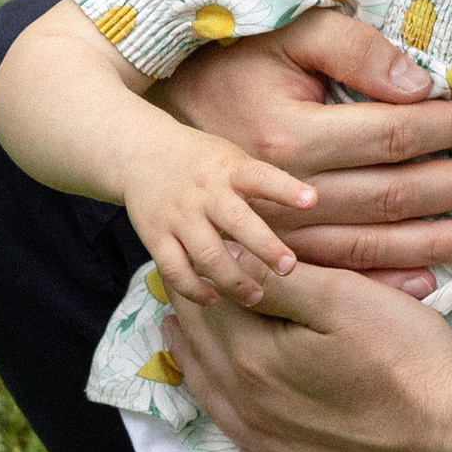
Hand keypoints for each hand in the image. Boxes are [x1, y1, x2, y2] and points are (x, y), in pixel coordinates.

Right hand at [122, 134, 317, 309]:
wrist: (139, 152)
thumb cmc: (200, 161)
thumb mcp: (231, 159)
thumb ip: (261, 183)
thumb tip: (310, 206)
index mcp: (228, 170)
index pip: (260, 177)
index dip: (286, 189)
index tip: (311, 200)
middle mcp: (204, 193)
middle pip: (237, 222)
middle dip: (265, 248)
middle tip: (288, 268)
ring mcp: (178, 216)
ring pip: (207, 255)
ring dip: (234, 281)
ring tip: (257, 296)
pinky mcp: (155, 236)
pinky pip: (175, 271)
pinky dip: (195, 290)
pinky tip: (214, 298)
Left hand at [159, 266, 451, 451]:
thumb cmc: (409, 363)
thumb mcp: (344, 301)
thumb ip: (274, 279)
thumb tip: (222, 254)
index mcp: (251, 360)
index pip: (205, 304)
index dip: (197, 270)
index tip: (190, 247)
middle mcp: (245, 410)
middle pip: (199, 349)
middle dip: (186, 311)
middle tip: (175, 281)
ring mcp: (265, 448)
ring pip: (208, 395)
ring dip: (190, 357)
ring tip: (177, 330)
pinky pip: (235, 434)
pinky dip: (219, 403)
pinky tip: (225, 393)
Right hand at [163, 10, 451, 294]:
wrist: (160, 127)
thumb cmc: (231, 66)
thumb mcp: (286, 36)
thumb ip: (352, 50)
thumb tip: (418, 84)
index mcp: (292, 137)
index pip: (396, 132)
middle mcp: (289, 194)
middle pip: (397, 194)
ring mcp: (281, 233)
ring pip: (377, 242)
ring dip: (441, 239)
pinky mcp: (277, 253)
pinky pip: (343, 274)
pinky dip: (391, 280)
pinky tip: (432, 279)